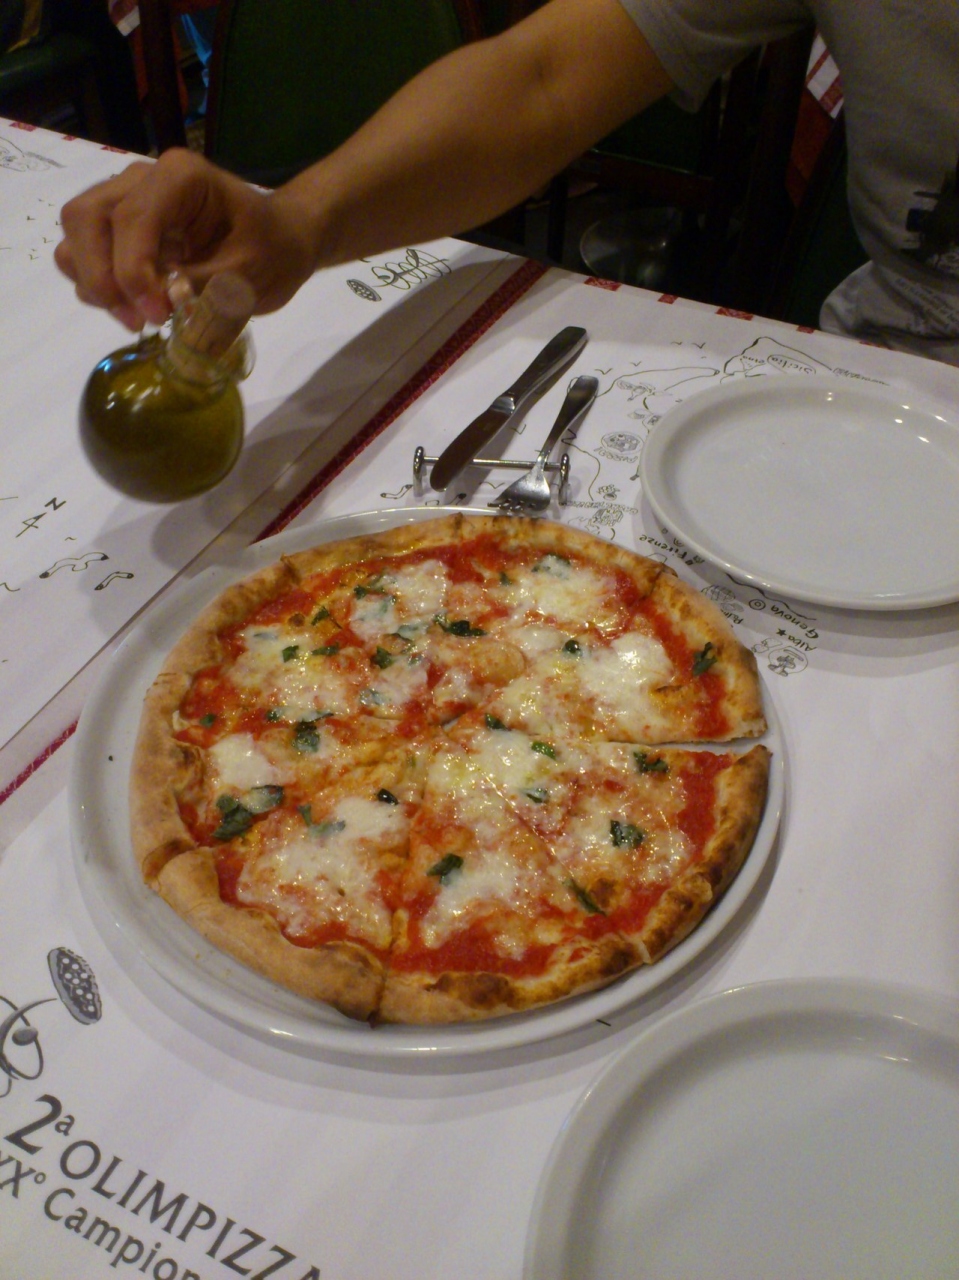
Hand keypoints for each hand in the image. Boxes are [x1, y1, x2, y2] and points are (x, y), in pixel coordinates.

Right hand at [55, 148, 318, 329]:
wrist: (280, 242)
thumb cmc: (272, 249)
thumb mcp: (250, 274)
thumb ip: (206, 288)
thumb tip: (165, 305)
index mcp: (181, 178)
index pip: (132, 218)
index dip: (132, 271)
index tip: (156, 316)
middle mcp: (143, 179)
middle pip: (86, 218)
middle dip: (101, 276)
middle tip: (137, 321)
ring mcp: (126, 199)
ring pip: (78, 233)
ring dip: (94, 282)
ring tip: (137, 318)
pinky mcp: (121, 227)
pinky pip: (85, 252)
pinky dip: (98, 284)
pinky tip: (134, 308)